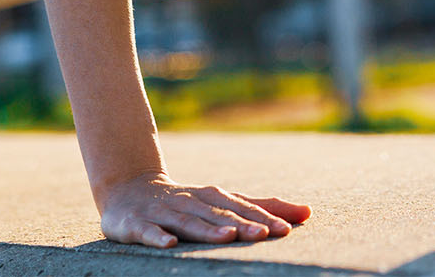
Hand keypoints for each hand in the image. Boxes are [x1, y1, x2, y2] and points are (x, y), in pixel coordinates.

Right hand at [98, 172, 311, 247]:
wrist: (127, 189)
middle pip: (219, 214)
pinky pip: (147, 231)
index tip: (287, 229)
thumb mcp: (222, 203)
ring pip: (188, 221)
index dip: (264, 217)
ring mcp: (163, 212)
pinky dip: (157, 237)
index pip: (242, 207)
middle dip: (242, 223)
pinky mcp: (136, 223)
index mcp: (212, 197)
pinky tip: (169, 245)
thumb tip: (307, 212)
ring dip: (208, 229)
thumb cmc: (186, 201)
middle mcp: (190, 202)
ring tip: (229, 237)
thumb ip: (262, 207)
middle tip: (265, 233)